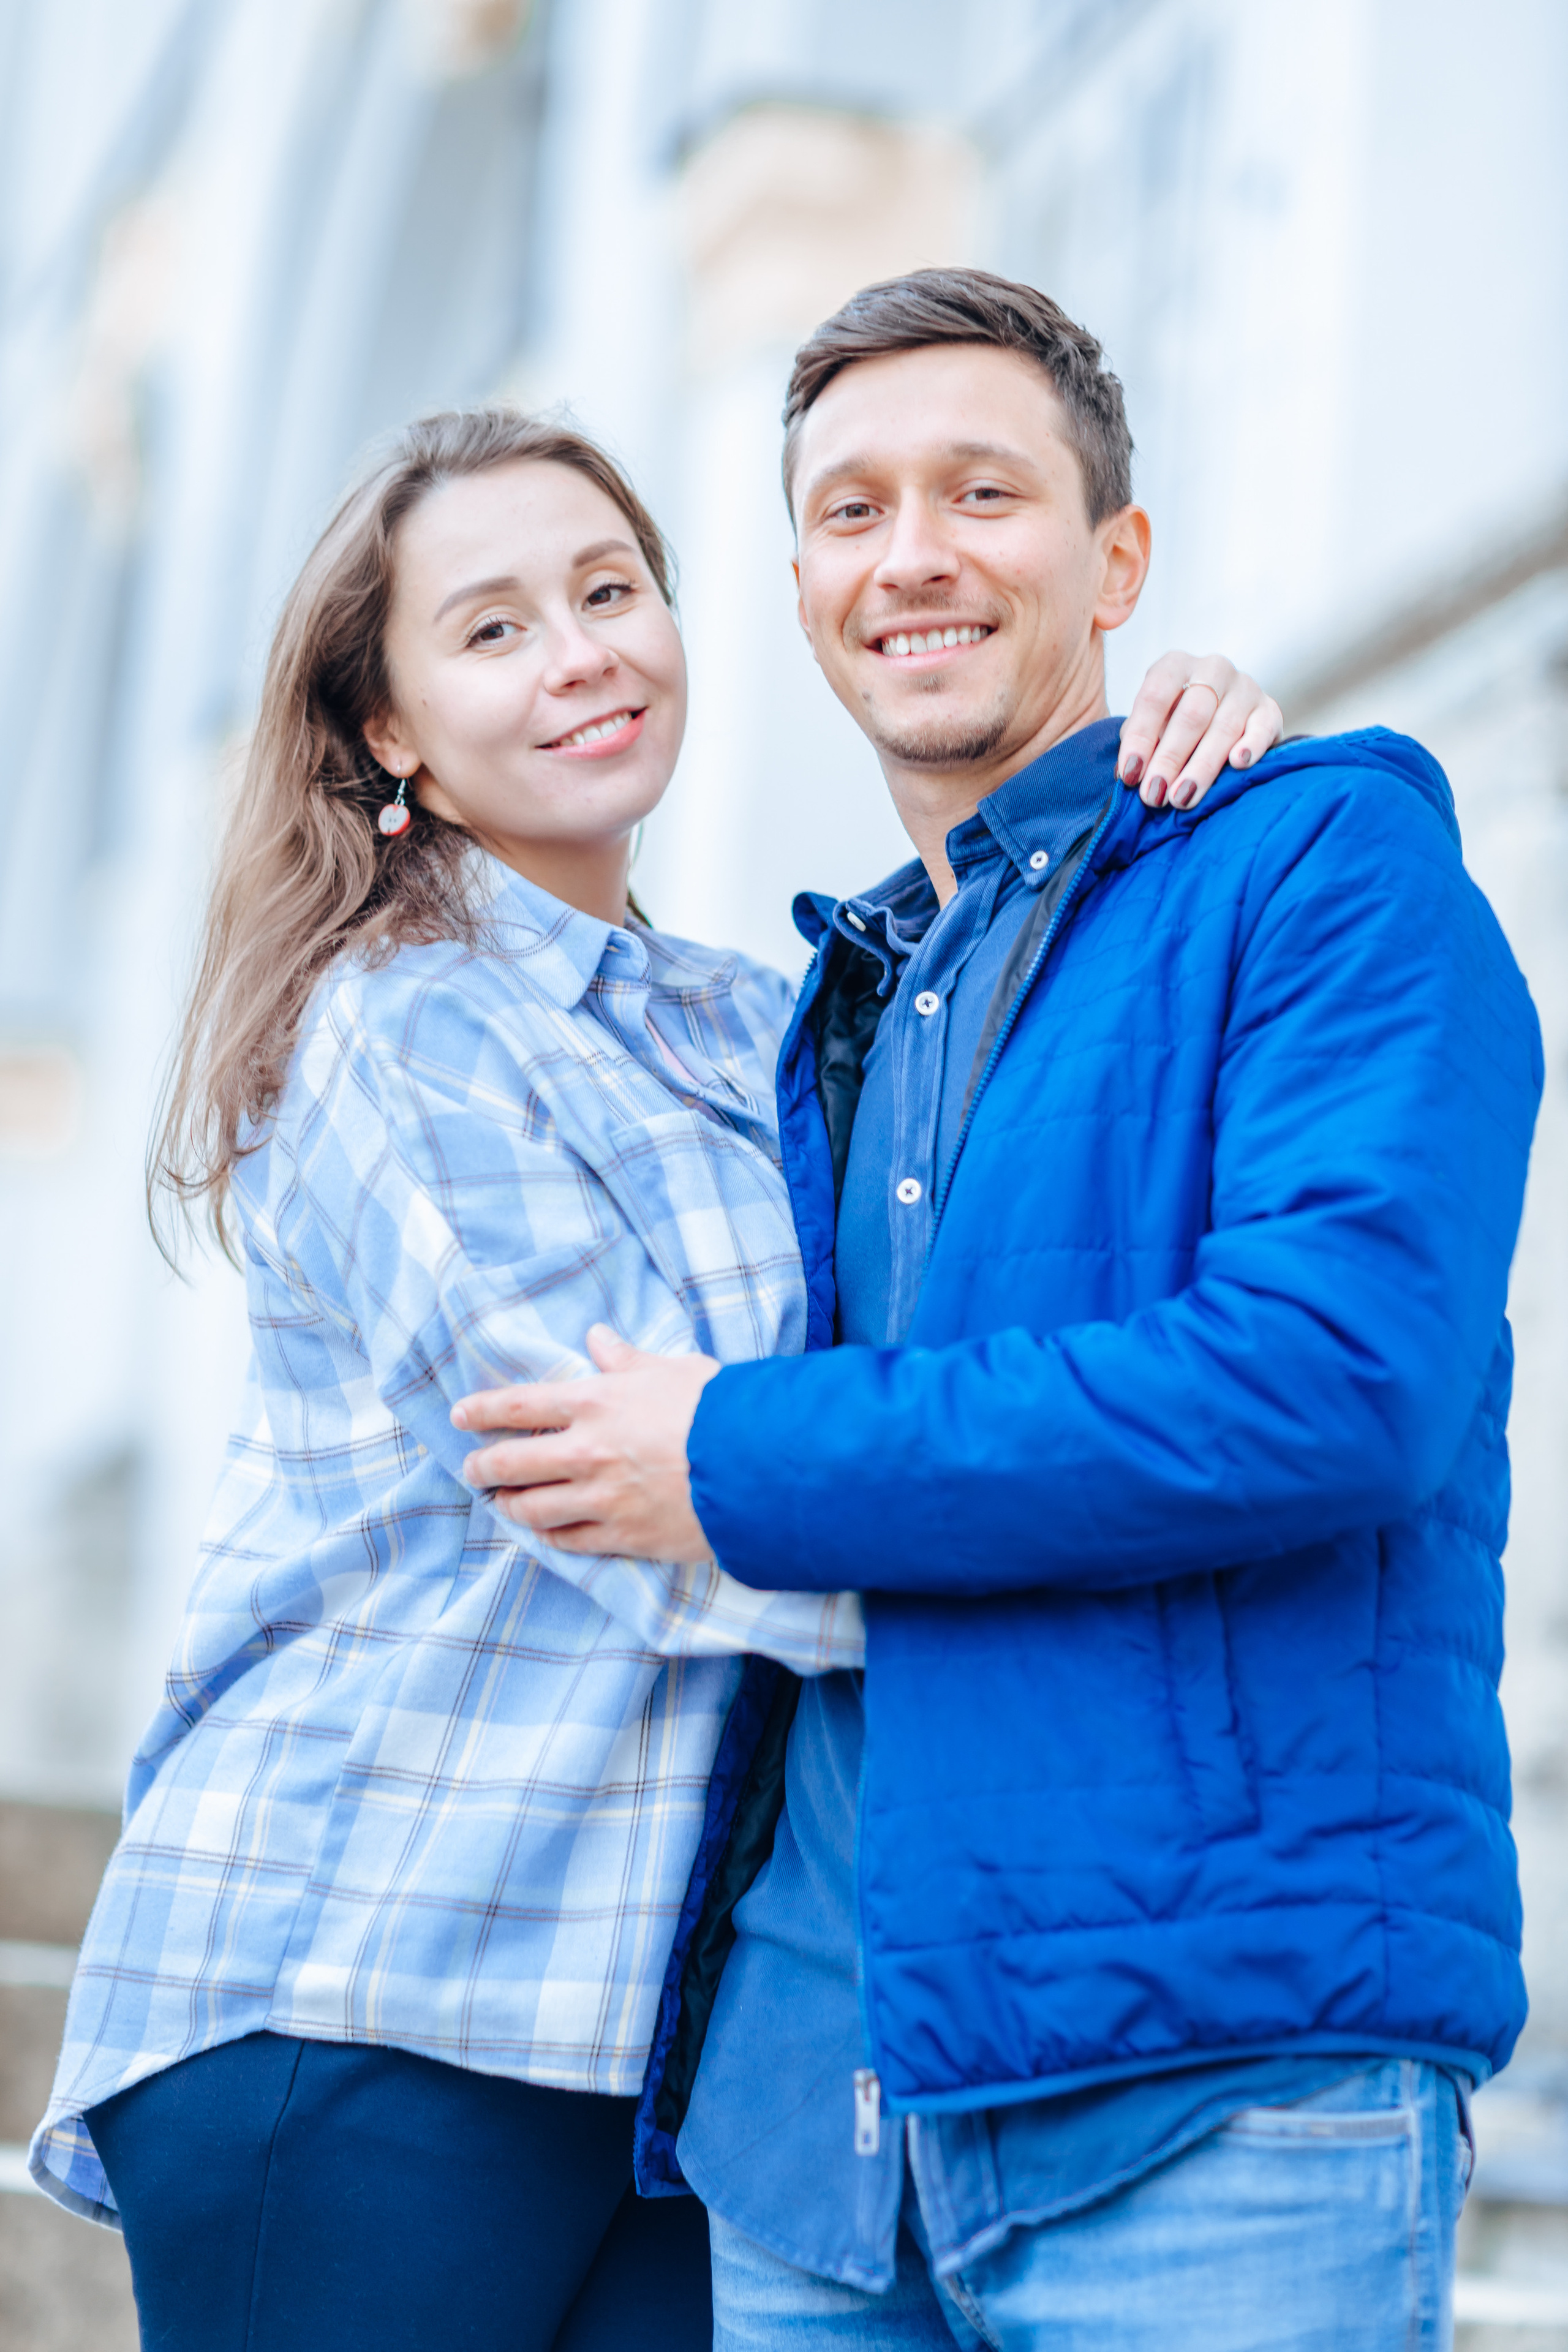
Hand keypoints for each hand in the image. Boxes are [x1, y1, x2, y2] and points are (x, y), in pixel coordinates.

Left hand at [451, 1325, 719, 1561]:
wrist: (759, 1465)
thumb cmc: (720, 1408)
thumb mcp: (673, 1369)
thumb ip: (627, 1359)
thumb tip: (598, 1338)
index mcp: (595, 1402)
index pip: (517, 1405)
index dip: (480, 1411)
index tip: (459, 1417)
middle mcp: (588, 1451)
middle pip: (512, 1462)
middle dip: (483, 1467)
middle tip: (473, 1470)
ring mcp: (602, 1499)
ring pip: (533, 1508)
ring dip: (511, 1506)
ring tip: (504, 1503)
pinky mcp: (624, 1536)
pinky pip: (570, 1541)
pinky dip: (550, 1537)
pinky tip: (545, 1533)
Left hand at [1117, 653, 1283, 810]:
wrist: (1223, 714)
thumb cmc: (1176, 722)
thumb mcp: (1152, 723)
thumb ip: (1140, 741)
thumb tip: (1130, 772)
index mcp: (1175, 666)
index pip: (1154, 696)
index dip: (1141, 737)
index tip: (1130, 774)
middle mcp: (1212, 668)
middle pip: (1191, 715)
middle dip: (1170, 758)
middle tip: (1155, 794)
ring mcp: (1245, 687)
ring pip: (1224, 727)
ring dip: (1202, 766)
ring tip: (1183, 797)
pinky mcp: (1270, 709)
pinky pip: (1263, 727)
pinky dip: (1251, 746)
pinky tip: (1238, 764)